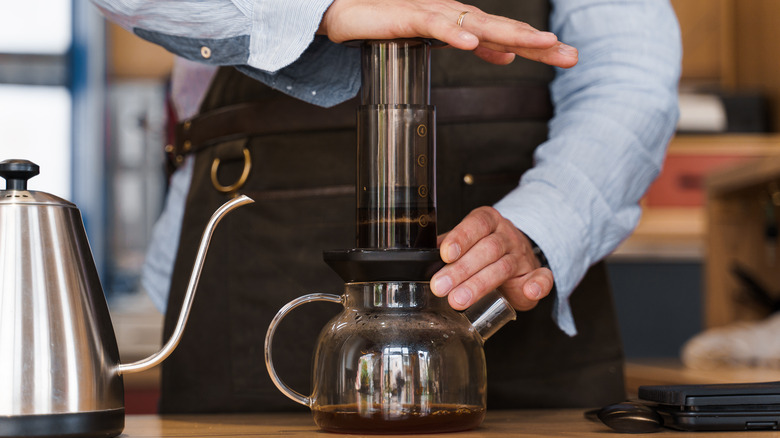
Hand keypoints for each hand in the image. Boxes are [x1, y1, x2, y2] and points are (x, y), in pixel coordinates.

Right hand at [318, 0, 577, 67]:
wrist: (350, 10)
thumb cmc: (392, 21)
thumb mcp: (440, 37)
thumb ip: (474, 45)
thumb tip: (505, 57)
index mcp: (466, 22)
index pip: (508, 34)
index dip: (537, 46)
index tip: (567, 58)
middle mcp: (456, 15)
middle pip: (503, 28)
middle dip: (537, 42)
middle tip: (568, 54)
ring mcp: (434, 13)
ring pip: (477, 24)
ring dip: (509, 34)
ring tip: (538, 45)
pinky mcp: (408, 16)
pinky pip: (434, 25)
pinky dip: (454, 33)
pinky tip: (472, 44)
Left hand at [430, 206, 554, 310]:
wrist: (517, 258)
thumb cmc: (484, 252)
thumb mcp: (465, 243)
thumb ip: (447, 248)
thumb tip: (424, 258)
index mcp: (487, 222)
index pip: (475, 224)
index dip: (461, 237)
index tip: (446, 254)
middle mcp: (506, 236)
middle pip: (487, 249)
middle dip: (461, 270)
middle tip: (441, 287)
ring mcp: (522, 255)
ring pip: (503, 267)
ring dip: (481, 284)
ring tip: (459, 299)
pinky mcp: (536, 275)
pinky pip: (543, 278)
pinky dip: (539, 285)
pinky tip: (530, 291)